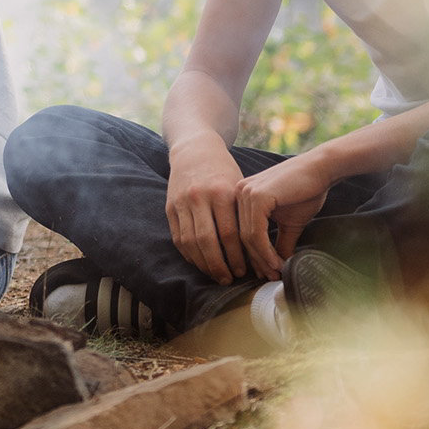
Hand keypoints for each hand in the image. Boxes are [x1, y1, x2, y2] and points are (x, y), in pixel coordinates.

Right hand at [165, 136, 248, 283]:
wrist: (195, 149)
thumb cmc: (224, 171)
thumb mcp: (238, 186)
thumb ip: (244, 213)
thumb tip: (258, 249)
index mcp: (222, 192)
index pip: (230, 234)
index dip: (237, 256)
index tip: (245, 271)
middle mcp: (200, 197)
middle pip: (208, 241)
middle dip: (220, 265)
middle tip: (230, 279)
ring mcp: (182, 202)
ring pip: (190, 242)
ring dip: (203, 263)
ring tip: (215, 274)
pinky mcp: (170, 207)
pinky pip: (178, 237)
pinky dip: (189, 254)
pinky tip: (200, 262)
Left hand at [234, 150, 334, 278]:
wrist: (322, 169)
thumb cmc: (307, 191)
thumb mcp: (289, 222)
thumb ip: (279, 242)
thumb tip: (277, 266)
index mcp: (242, 197)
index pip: (241, 232)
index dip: (253, 256)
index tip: (266, 273)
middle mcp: (238, 193)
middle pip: (240, 236)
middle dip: (256, 261)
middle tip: (270, 277)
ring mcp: (245, 193)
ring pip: (247, 237)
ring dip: (262, 259)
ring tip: (276, 272)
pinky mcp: (256, 196)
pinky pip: (256, 232)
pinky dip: (265, 251)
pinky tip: (277, 262)